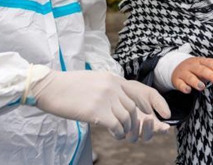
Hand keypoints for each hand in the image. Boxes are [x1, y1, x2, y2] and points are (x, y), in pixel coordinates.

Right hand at [31, 68, 170, 139]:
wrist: (48, 87)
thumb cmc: (68, 87)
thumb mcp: (94, 81)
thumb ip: (109, 89)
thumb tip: (123, 105)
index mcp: (113, 78)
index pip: (142, 90)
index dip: (156, 103)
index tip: (163, 114)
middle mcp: (112, 86)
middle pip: (135, 108)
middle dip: (139, 123)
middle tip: (134, 133)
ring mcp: (105, 97)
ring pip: (128, 118)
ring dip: (127, 129)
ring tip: (121, 133)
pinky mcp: (96, 110)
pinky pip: (117, 125)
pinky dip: (118, 132)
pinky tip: (114, 133)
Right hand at [171, 57, 212, 93]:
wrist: (175, 67)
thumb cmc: (194, 70)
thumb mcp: (205, 70)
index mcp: (200, 61)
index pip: (210, 63)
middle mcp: (192, 66)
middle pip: (201, 69)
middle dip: (210, 75)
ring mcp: (183, 72)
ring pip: (190, 76)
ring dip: (196, 82)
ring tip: (202, 87)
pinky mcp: (177, 80)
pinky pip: (180, 84)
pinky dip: (183, 87)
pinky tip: (188, 90)